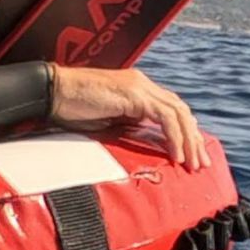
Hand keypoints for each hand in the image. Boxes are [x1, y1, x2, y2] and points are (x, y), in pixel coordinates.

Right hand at [48, 65, 209, 170]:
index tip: (188, 155)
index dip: (183, 132)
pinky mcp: (134, 94)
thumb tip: (146, 143)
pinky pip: (165, 117)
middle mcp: (142, 84)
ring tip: (192, 164)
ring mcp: (139, 86)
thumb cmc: (69, 109)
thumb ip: (127, 127)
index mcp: (136, 89)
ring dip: (188, 140)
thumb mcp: (105, 122)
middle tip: (199, 164)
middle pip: (180, 110)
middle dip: (192, 138)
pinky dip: (174, 137)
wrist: (51, 93)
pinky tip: (175, 156)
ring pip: (178, 112)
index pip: (170, 109)